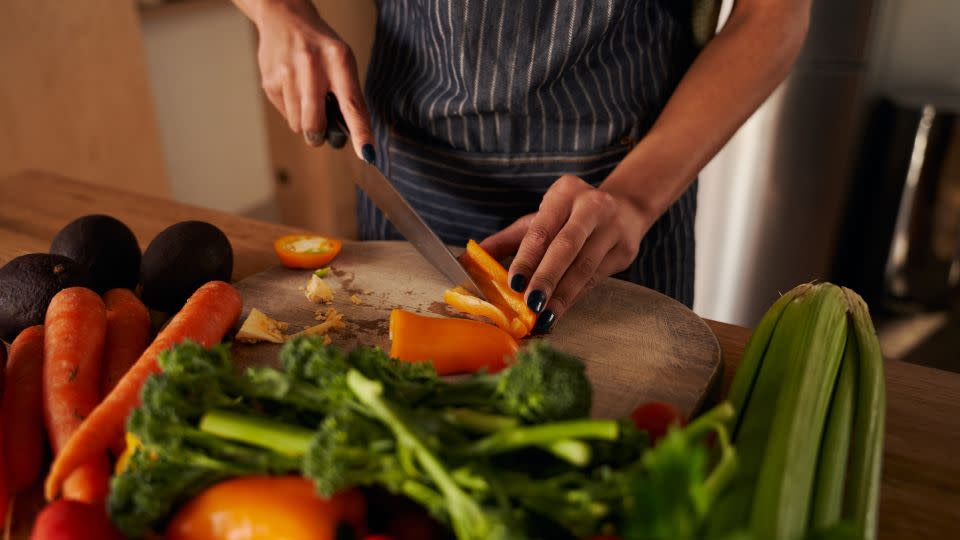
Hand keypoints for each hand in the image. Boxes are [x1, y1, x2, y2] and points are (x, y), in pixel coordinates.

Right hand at [252, 0, 373, 160]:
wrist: (283, 17)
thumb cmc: (319, 45)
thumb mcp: (341, 61)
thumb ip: (347, 94)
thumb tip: (350, 135)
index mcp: (338, 59)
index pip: (352, 103)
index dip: (360, 132)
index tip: (368, 153)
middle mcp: (312, 66)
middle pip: (314, 124)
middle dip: (318, 135)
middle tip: (320, 131)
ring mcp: (287, 73)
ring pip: (298, 124)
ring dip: (304, 120)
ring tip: (305, 96)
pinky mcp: (269, 81)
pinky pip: (284, 115)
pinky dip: (291, 110)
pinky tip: (292, 88)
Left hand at [479, 175, 650, 332]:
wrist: (625, 208)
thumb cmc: (571, 217)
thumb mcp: (541, 219)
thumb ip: (508, 240)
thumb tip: (470, 259)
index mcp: (565, 192)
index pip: (541, 230)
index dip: (527, 258)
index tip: (513, 283)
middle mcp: (592, 206)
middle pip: (566, 247)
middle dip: (547, 278)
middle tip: (530, 304)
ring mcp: (613, 227)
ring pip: (585, 267)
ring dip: (562, 295)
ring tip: (544, 316)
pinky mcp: (626, 250)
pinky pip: (597, 278)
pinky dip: (576, 297)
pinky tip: (560, 311)